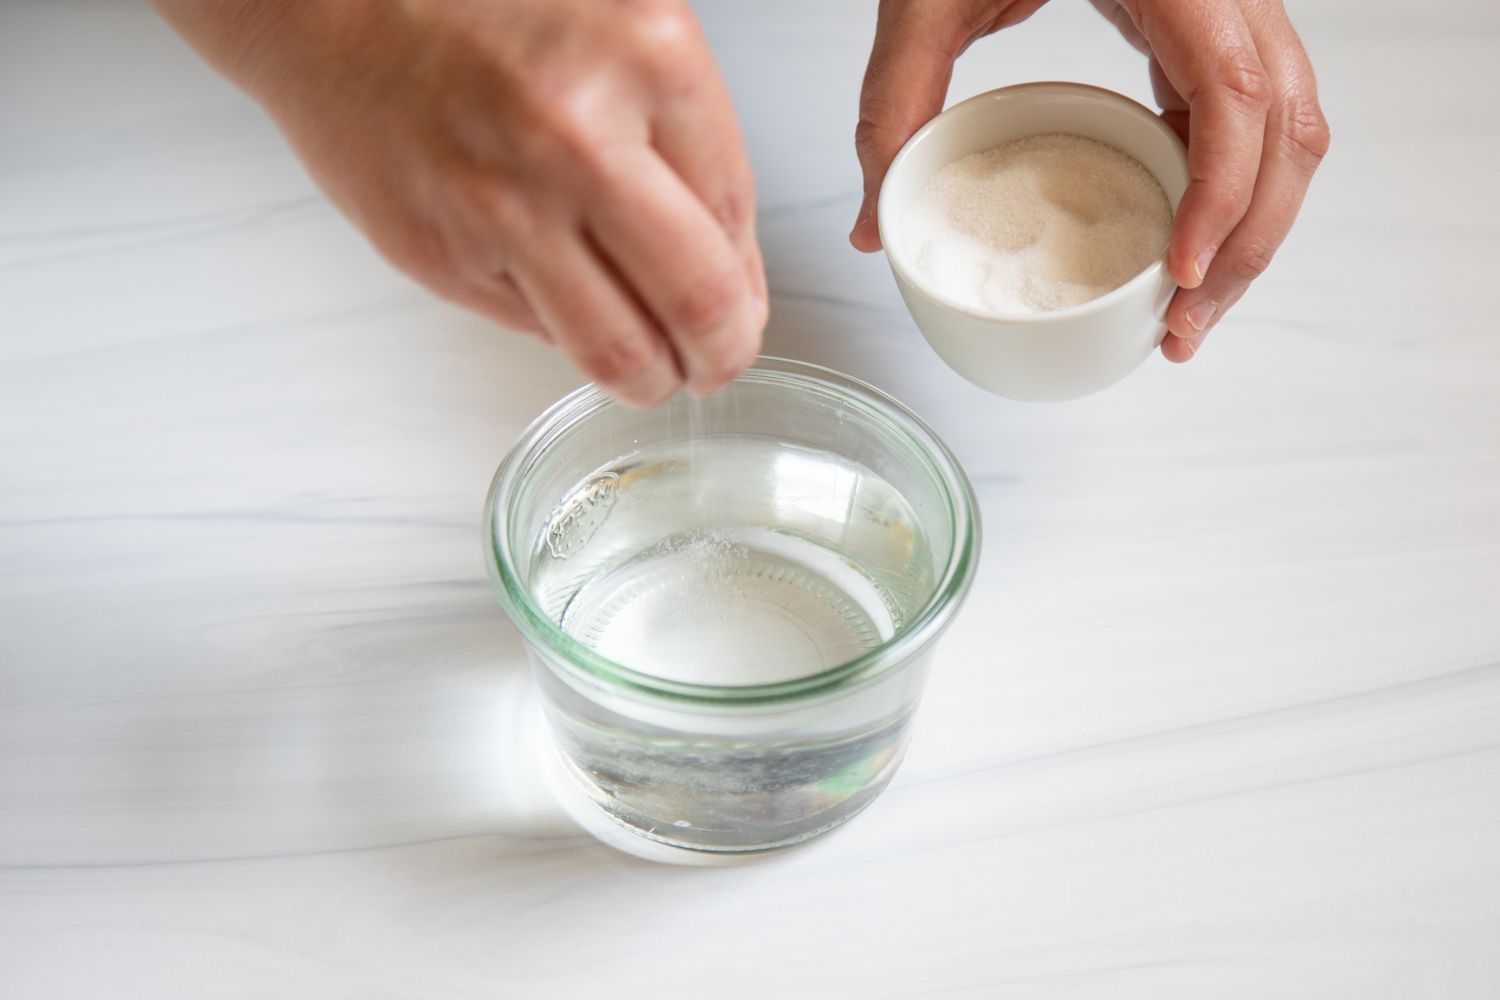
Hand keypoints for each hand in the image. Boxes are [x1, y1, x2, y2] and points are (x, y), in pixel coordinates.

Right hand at [154, 0, 766, 404]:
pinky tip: (563, 300)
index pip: (737, 219)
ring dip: (653, 378)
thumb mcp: (624, 28)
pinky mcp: (443, 256)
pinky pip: (537, 331)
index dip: (748, 286)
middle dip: (722, 354)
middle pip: (696, 302)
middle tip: (717, 363)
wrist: (332, 6)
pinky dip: (564, 333)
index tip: (741, 308)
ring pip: (618, 350)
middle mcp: (579, 136)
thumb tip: (731, 269)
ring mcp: (504, 205)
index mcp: (649, 59)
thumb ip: (690, 138)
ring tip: (658, 372)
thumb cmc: (479, 8)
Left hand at [849, 0, 1329, 361]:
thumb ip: (895, 103)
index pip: (1234, 93)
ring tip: (1189, 307)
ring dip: (1251, 226)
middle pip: (1286, 128)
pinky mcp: (1210, 26)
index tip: (1180, 275)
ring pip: (1289, 126)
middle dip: (1246, 244)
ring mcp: (1232, 4)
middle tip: (1183, 330)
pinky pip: (1255, 113)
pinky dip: (1230, 184)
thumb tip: (873, 226)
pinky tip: (1182, 238)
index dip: (1221, 194)